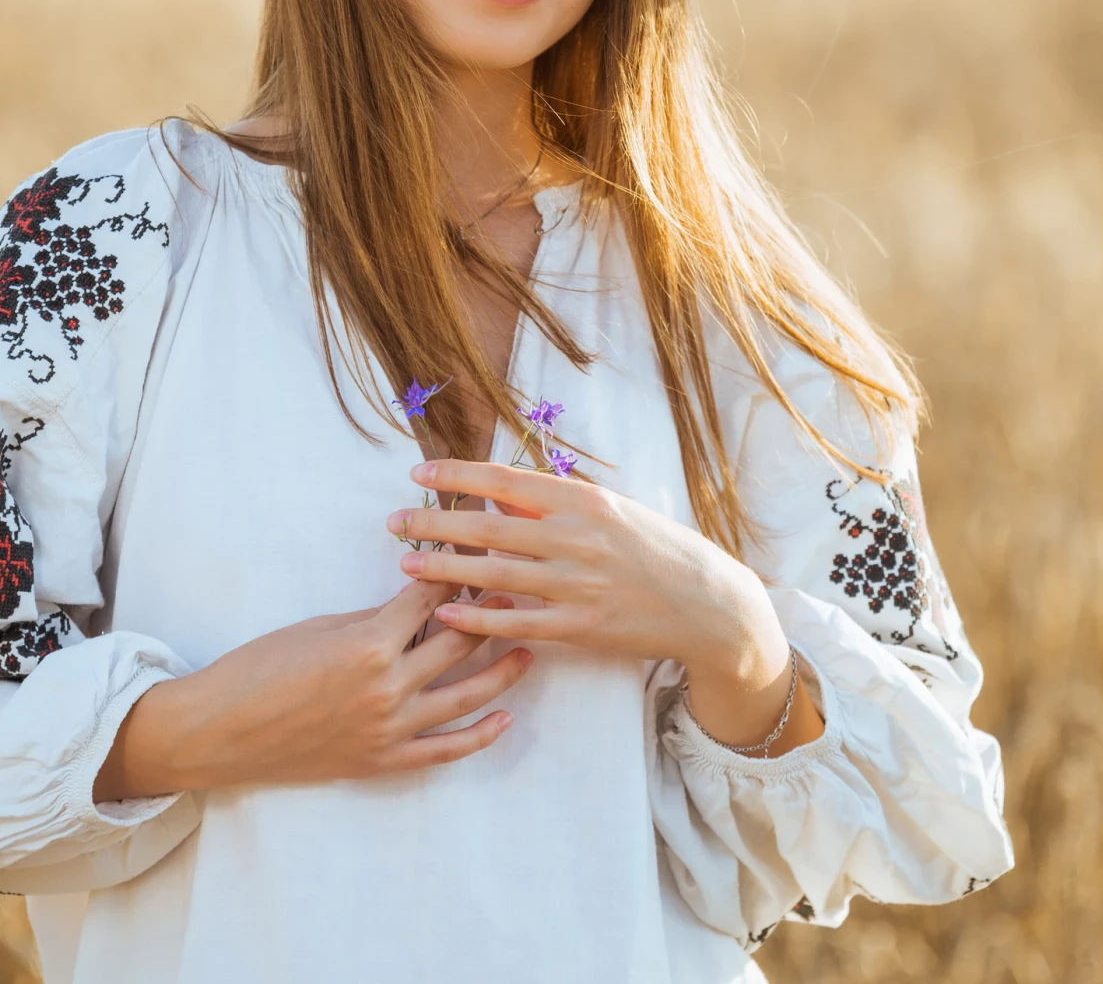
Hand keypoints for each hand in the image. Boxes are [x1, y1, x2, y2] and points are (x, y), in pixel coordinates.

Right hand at [93, 580, 531, 801]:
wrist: (221, 730)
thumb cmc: (260, 668)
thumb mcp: (320, 626)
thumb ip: (376, 617)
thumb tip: (419, 600)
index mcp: (371, 643)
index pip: (431, 596)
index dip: (457, 567)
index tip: (478, 548)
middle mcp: (389, 687)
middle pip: (459, 641)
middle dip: (489, 609)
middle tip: (515, 587)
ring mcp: (390, 728)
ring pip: (467, 695)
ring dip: (502, 669)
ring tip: (528, 645)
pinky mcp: (383, 760)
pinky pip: (445, 749)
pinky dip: (480, 734)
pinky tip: (505, 717)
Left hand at [389, 461, 823, 754]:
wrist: (707, 604)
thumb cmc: (656, 548)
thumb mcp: (611, 510)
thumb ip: (555, 502)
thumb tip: (495, 493)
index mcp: (583, 500)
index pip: (505, 480)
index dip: (457, 476)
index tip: (419, 474)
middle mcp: (576, 538)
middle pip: (488, 527)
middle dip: (434, 522)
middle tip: (395, 520)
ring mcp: (576, 586)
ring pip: (493, 575)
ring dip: (443, 569)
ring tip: (406, 562)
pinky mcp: (579, 628)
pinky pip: (515, 622)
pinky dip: (477, 618)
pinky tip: (446, 614)